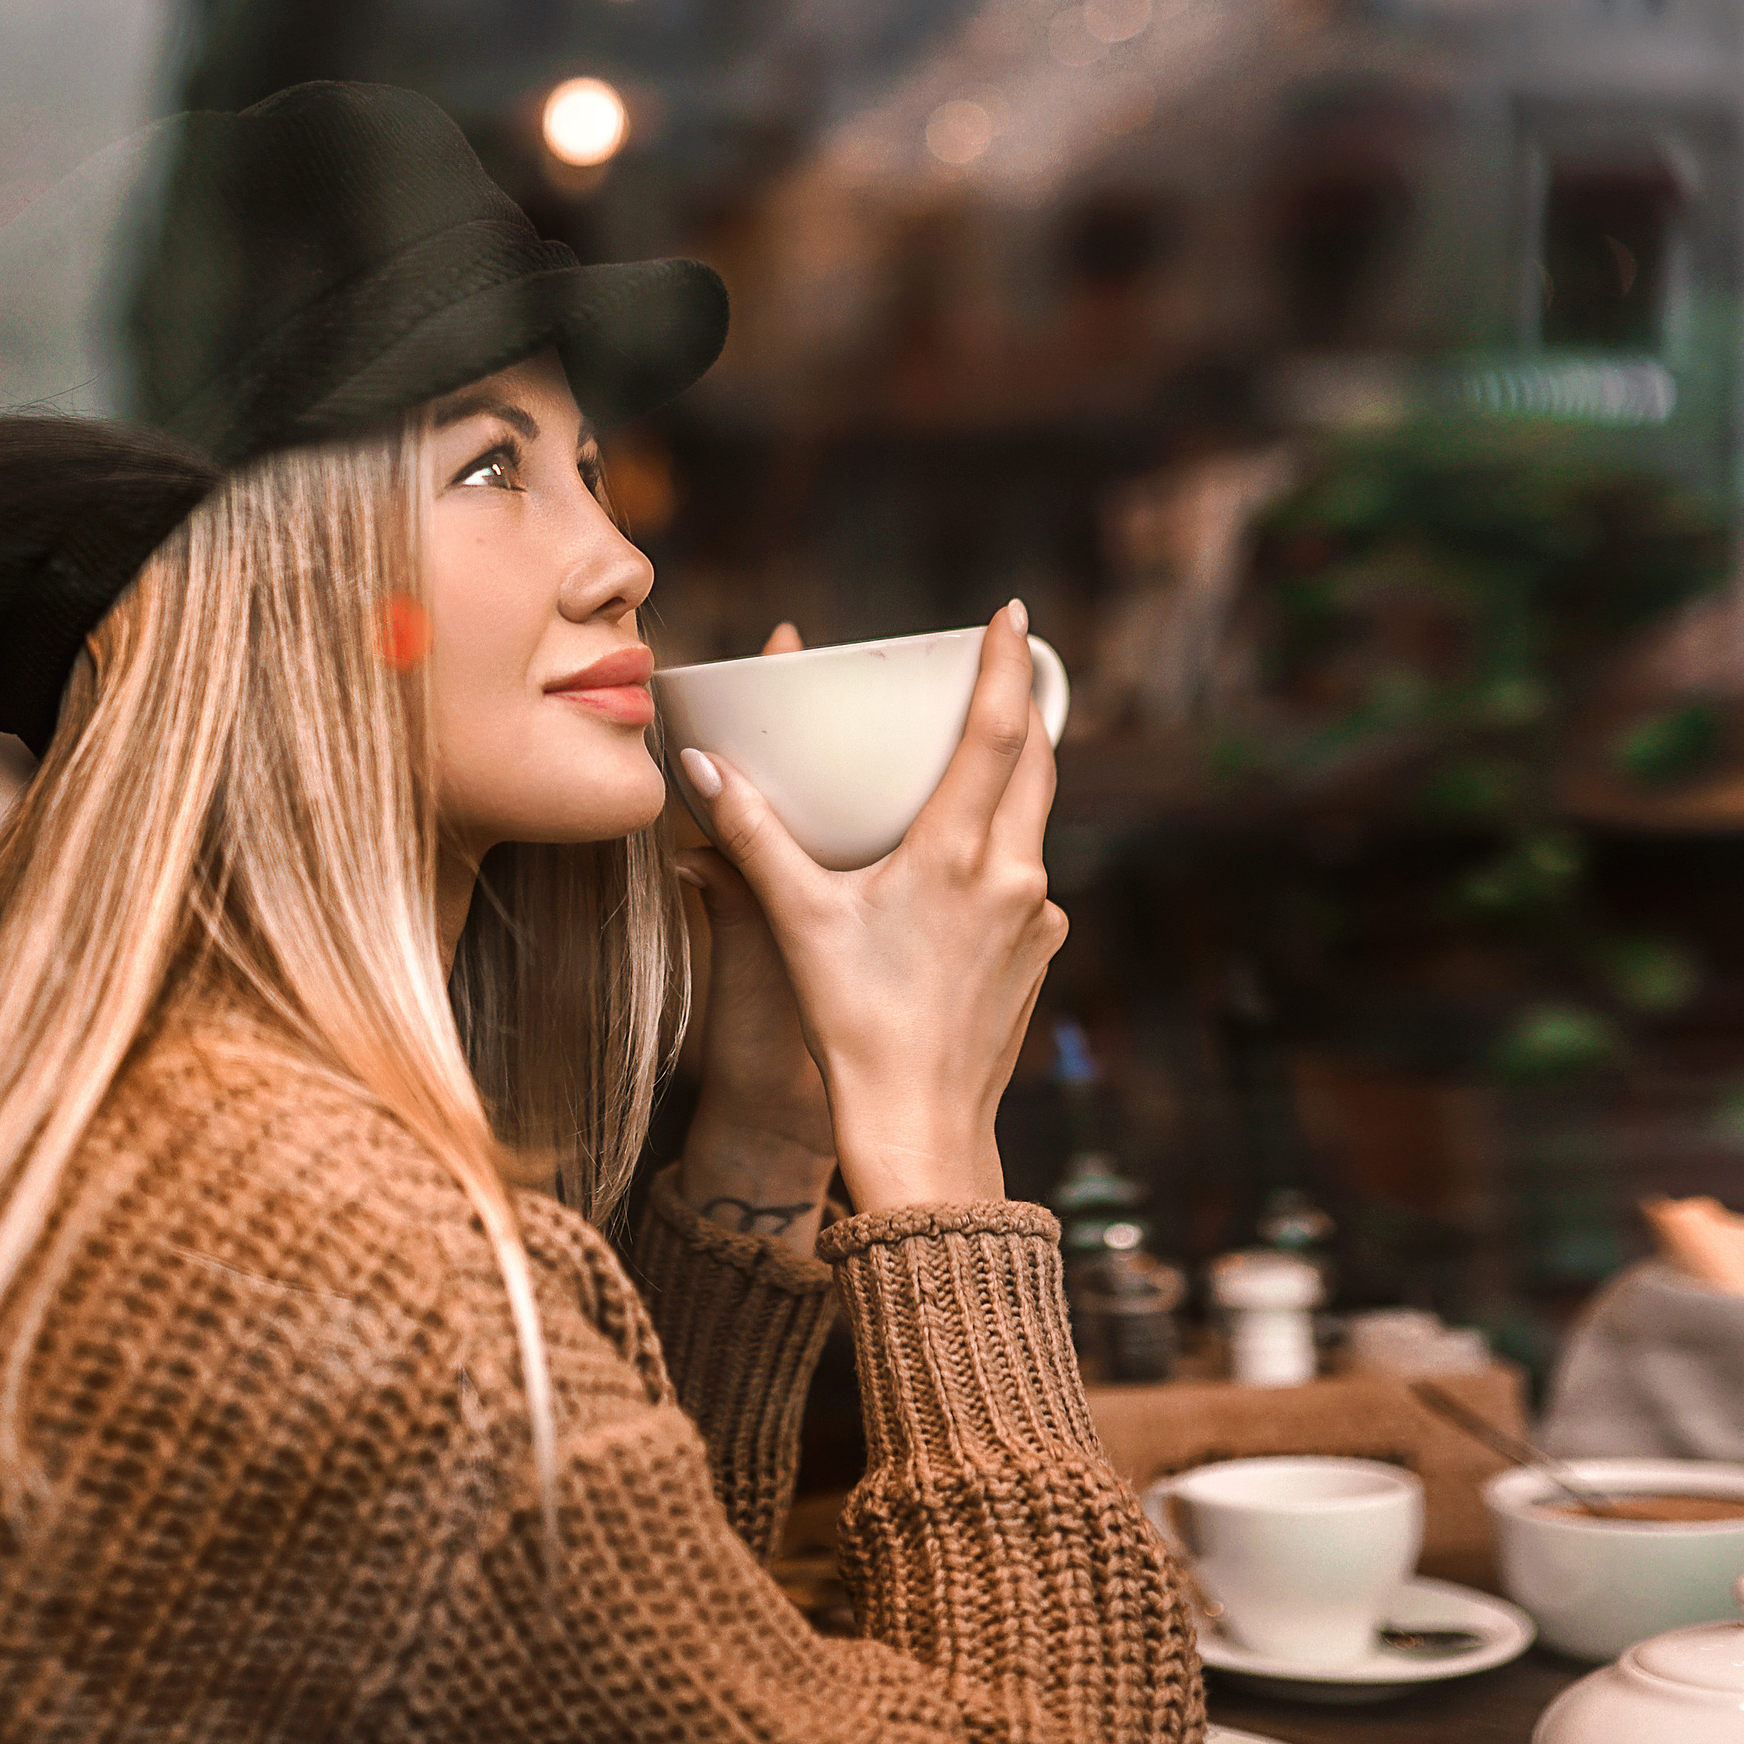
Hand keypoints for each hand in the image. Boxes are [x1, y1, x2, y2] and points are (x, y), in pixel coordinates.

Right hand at [676, 605, 1064, 1218]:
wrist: (922, 1128)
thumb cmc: (855, 1026)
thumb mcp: (796, 921)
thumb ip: (752, 836)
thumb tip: (702, 768)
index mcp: (957, 855)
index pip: (999, 733)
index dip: (1006, 664)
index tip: (1011, 614)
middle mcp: (1014, 875)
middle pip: (1037, 763)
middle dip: (1024, 705)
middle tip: (1007, 659)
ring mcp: (1038, 915)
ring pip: (1035, 820)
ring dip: (1013, 780)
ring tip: (976, 757)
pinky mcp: (1041, 949)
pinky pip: (1027, 874)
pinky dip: (1003, 847)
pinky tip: (963, 865)